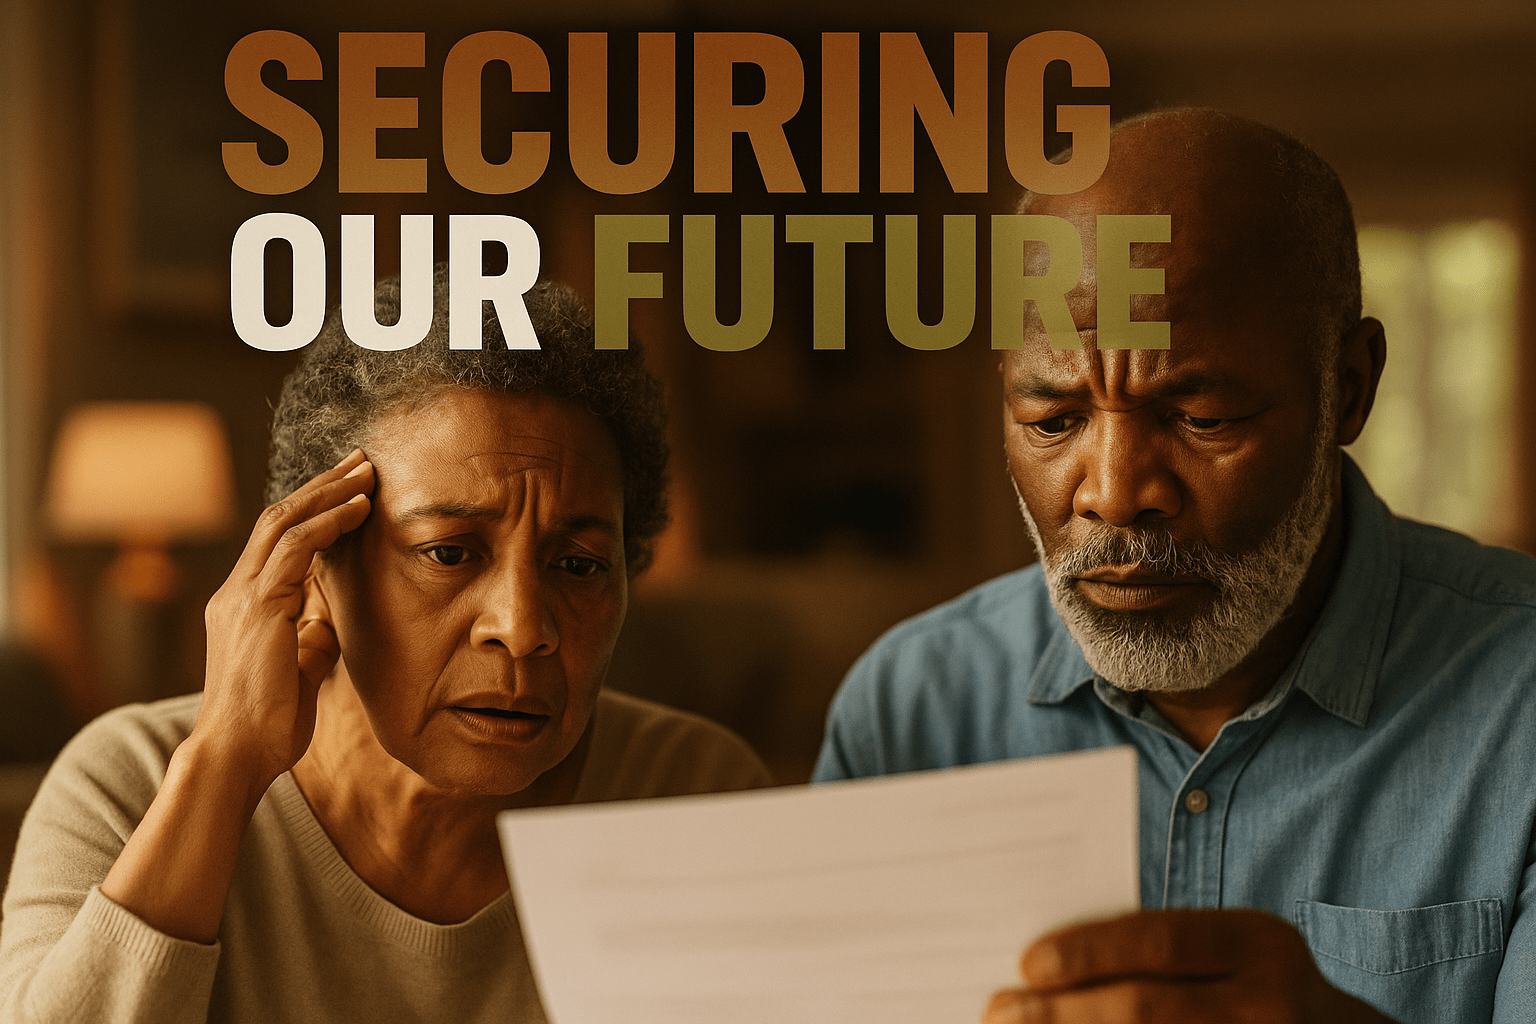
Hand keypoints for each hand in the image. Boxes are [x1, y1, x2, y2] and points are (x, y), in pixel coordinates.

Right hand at [194, 447, 374, 802]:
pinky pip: (294, 548)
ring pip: (284, 522)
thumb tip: (331, 624)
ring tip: (366, 472)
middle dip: (321, 486)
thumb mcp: (299, 672)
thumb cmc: (267, 725)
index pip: (276, 540)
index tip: (348, 490)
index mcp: (243, 607)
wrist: (236, 756)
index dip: (312, 510)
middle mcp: (236, 594)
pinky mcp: (258, 608)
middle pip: (278, 518)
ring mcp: (242, 597)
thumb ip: (312, 641)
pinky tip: (357, 508)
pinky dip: (327, 522)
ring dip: (328, 493)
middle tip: (360, 461)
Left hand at [982, 909, 1397, 1022]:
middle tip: (999, 1011)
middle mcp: (1272, 1003)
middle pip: (1146, 1009)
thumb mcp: (1232, 952)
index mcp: (1260, 944)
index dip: (1088, 953)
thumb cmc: (1257, 986)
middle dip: (1063, 1013)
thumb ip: (1164, 952)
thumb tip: (1048, 961)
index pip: (1159, 943)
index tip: (1026, 964)